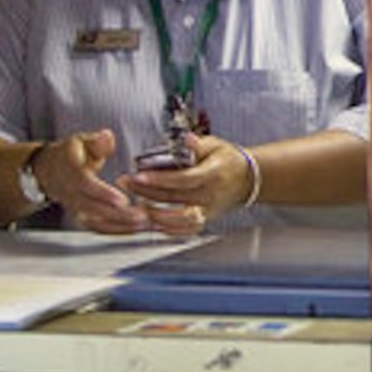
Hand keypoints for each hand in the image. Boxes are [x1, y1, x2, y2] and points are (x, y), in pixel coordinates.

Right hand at [34, 129, 153, 234]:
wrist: (48, 171)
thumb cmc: (72, 154)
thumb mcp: (81, 141)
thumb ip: (96, 141)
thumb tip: (106, 137)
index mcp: (69, 169)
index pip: (84, 184)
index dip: (102, 194)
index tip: (122, 200)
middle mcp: (69, 191)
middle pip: (91, 207)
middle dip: (117, 214)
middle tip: (141, 215)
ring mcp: (73, 206)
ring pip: (95, 221)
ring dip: (119, 225)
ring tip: (144, 223)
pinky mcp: (80, 216)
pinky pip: (97, 227)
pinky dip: (116, 230)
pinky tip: (136, 228)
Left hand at [119, 133, 252, 235]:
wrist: (246, 180)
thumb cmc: (226, 160)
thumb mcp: (215, 145)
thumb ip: (198, 144)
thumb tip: (186, 140)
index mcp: (214, 174)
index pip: (185, 179)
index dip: (161, 179)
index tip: (139, 175)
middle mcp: (210, 195)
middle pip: (174, 198)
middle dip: (145, 192)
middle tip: (125, 183)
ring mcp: (208, 210)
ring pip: (177, 219)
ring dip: (153, 214)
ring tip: (134, 205)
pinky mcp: (204, 220)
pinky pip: (184, 231)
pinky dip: (166, 229)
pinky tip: (150, 220)